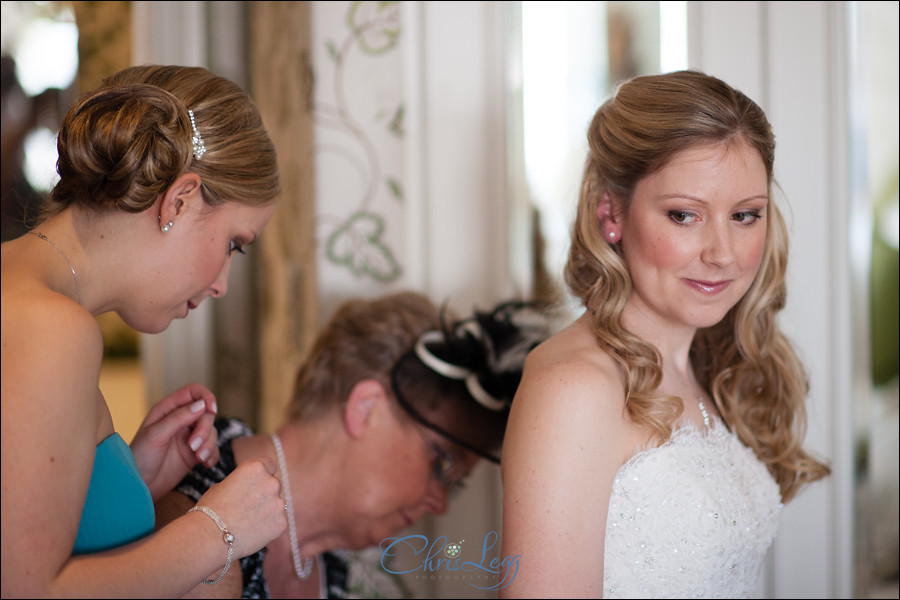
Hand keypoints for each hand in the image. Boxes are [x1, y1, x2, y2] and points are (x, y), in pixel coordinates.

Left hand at [130, 383, 219, 500]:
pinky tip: (204, 464)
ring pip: (211, 432)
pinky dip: (212, 455)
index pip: (193, 392)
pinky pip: (213, 449)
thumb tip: (202, 405)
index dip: (206, 396)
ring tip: (199, 458)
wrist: (138, 486)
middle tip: (194, 446)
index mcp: (168, 410)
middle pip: (206, 414)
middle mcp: (181, 420)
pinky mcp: (194, 453)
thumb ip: (178, 418)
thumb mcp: (156, 435)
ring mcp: (189, 437)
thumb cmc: (139, 458)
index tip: (211, 410)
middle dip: (205, 429)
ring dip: (209, 444)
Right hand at [195, 458, 287, 557]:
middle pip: (273, 486)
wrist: (210, 537)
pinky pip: (277, 522)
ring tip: (247, 523)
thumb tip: (248, 488)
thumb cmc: (211, 510)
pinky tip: (251, 533)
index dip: (263, 475)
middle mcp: (271, 482)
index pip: (270, 465)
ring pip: (276, 505)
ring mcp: (279, 503)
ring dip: (267, 511)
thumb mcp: (224, 485)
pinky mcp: (281, 523)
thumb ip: (242, 483)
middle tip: (247, 508)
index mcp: (256, 468)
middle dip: (264, 495)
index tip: (257, 484)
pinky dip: (268, 528)